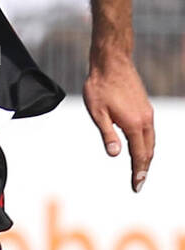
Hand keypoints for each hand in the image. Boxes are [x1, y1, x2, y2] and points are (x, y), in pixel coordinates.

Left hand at [83, 54, 154, 192]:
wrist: (112, 62)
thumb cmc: (100, 86)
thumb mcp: (98, 112)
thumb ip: (107, 134)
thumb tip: (115, 154)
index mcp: (133, 124)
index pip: (139, 155)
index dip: (138, 173)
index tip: (136, 186)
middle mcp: (144, 120)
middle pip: (148, 151)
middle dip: (144, 169)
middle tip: (138, 184)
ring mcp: (147, 113)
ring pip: (151, 141)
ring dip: (147, 157)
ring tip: (140, 170)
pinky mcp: (145, 107)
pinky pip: (150, 132)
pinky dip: (147, 145)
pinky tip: (140, 148)